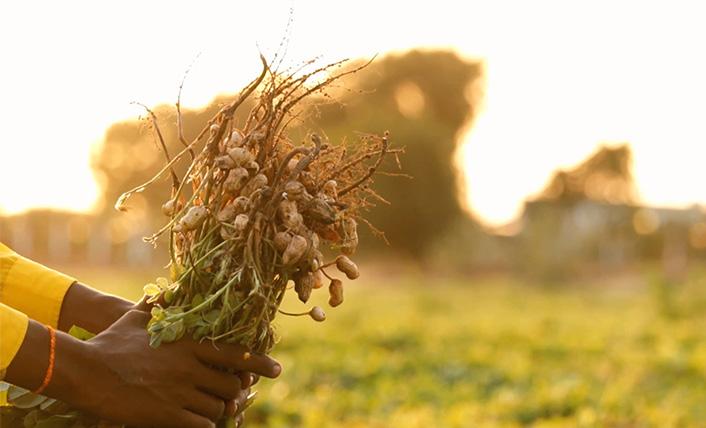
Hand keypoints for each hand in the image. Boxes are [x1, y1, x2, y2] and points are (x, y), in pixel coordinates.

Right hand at [63, 310, 280, 427]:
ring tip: (215, 408)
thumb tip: (166, 289)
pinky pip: (202, 424)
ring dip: (219, 409)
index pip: (236, 353)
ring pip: (218, 406)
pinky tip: (200, 421)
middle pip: (232, 384)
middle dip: (236, 391)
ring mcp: (179, 392)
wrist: (85, 371)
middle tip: (235, 395)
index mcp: (188, 343)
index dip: (260, 362)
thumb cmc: (110, 341)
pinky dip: (205, 424)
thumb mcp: (137, 317)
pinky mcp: (167, 415)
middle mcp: (189, 367)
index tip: (277, 369)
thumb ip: (158, 304)